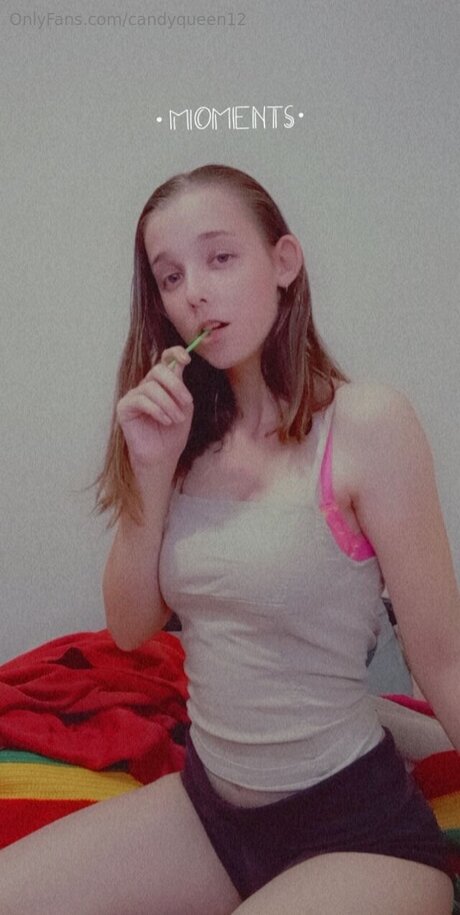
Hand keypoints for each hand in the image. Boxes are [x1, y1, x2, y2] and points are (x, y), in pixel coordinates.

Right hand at [116, 346, 193, 470]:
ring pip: (151, 387)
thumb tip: (179, 363)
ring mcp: (134, 395)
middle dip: (175, 386)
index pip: (165, 359)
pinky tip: (166, 421)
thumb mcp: (183, 405)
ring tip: (177, 419)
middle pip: (158, 370)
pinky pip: (141, 400)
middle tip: (187, 402)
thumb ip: (181, 385)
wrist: (163, 455)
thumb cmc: (174, 432)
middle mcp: (146, 385)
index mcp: (162, 383)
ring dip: (169, 404)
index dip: (175, 353)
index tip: (187, 359)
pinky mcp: (124, 407)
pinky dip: (157, 410)